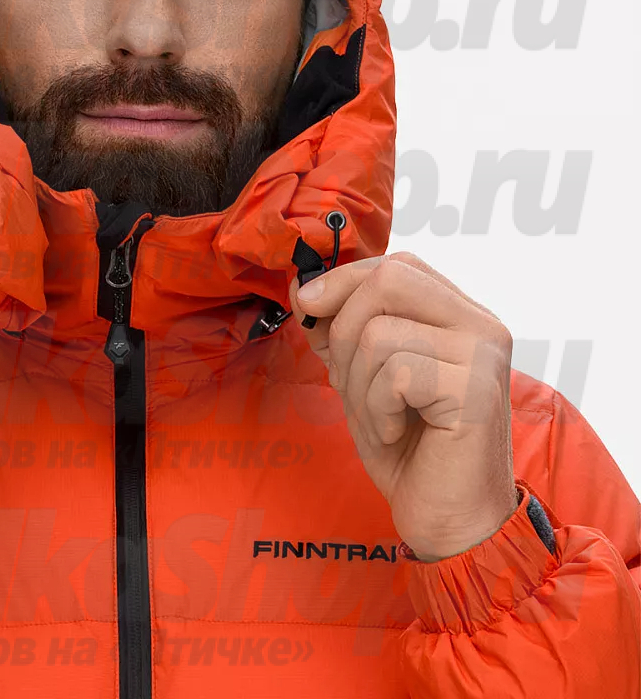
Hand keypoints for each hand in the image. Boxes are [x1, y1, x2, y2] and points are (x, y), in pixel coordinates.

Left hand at [290, 252, 518, 560]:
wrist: (448, 520)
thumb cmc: (407, 448)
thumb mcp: (360, 376)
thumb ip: (337, 329)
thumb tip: (301, 284)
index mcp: (459, 315)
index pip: (395, 266)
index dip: (343, 279)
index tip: (307, 306)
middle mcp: (481, 324)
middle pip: (387, 280)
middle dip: (344, 331)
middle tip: (352, 383)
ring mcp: (483, 354)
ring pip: (379, 332)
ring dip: (359, 385)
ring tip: (383, 419)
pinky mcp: (475, 388)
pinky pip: (394, 374)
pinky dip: (377, 410)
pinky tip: (397, 434)